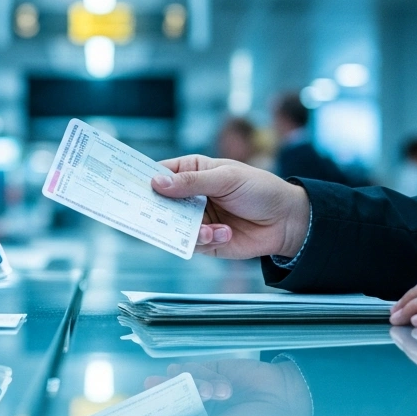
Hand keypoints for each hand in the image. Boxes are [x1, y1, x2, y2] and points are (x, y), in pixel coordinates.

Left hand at [145, 359, 311, 415]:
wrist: (288, 398)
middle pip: (164, 406)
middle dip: (158, 398)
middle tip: (150, 387)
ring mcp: (200, 393)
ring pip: (176, 384)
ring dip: (191, 385)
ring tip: (214, 391)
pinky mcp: (210, 372)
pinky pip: (192, 369)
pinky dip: (205, 375)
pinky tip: (224, 386)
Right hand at [151, 155, 310, 259]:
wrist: (287, 221)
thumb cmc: (260, 189)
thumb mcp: (226, 178)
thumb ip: (192, 182)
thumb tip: (157, 183)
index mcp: (192, 171)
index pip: (159, 174)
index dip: (143, 180)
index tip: (129, 187)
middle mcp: (190, 196)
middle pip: (160, 204)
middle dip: (157, 211)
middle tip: (153, 217)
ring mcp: (197, 219)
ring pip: (173, 227)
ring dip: (189, 230)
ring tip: (209, 230)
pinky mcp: (206, 240)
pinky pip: (192, 244)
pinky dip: (207, 240)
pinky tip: (225, 234)